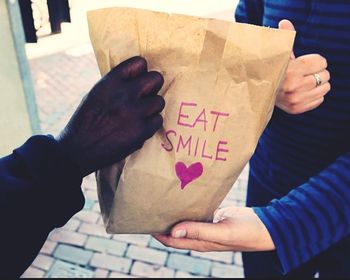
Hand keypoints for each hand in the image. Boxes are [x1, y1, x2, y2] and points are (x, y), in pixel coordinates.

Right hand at [57, 56, 164, 176]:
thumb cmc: (86, 120)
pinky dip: (150, 123)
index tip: (138, 78)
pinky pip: (158, 120)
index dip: (141, 71)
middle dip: (152, 86)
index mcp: (111, 82)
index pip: (139, 63)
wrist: (78, 149)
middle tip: (145, 95)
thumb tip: (139, 77)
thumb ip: (117, 84)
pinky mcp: (141, 131)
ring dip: (151, 107)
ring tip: (140, 114)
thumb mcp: (97, 93)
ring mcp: (135, 113)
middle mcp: (125, 94)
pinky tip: (139, 126)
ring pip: (159, 101)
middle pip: (156, 78)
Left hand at [154, 207, 274, 251]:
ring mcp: (207, 226)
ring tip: (163, 200)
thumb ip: (199, 231)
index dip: (157, 232)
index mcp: (200, 242)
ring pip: (185, 221)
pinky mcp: (214, 217)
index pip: (171, 239)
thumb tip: (174, 231)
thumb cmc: (247, 232)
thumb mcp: (223, 232)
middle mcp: (200, 235)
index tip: (144, 220)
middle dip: (162, 221)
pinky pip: (197, 212)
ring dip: (174, 213)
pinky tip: (183, 196)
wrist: (266, 226)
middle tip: (151, 205)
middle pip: (175, 230)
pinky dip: (188, 207)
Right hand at [276, 20, 330, 113]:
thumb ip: (285, 38)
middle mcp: (293, 87)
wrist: (259, 94)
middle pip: (325, 75)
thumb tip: (285, 22)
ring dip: (318, 84)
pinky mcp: (297, 109)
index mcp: (291, 71)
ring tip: (306, 82)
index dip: (316, 60)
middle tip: (306, 73)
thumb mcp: (279, 55)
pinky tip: (304, 92)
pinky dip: (315, 95)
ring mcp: (296, 100)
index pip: (321, 62)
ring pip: (326, 88)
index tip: (306, 62)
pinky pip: (320, 99)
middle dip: (318, 72)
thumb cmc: (273, 71)